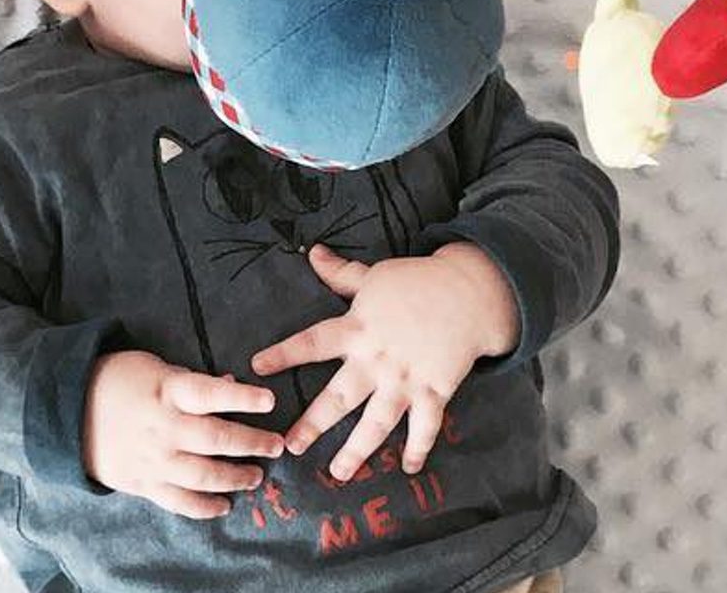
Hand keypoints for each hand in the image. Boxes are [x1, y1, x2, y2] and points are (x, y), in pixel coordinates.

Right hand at [83, 351, 286, 519]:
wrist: (67, 411)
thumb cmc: (117, 380)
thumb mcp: (155, 367)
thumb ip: (193, 381)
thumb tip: (233, 384)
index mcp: (167, 392)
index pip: (211, 394)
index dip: (242, 397)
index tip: (270, 400)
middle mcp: (163, 427)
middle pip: (216, 438)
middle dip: (252, 443)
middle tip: (275, 446)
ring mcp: (154, 459)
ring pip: (203, 475)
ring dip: (235, 477)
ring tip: (255, 476)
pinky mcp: (143, 484)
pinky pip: (179, 502)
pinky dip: (204, 507)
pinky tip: (224, 505)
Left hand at [251, 243, 516, 479]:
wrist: (471, 292)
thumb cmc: (418, 281)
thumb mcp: (374, 275)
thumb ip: (341, 273)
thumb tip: (312, 252)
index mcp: (357, 328)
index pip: (312, 342)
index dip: (284, 354)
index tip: (256, 367)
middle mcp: (377, 359)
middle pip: (339, 396)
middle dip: (313, 423)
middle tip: (290, 447)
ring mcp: (406, 379)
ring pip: (377, 422)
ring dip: (357, 450)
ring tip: (338, 473)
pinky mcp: (435, 390)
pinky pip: (425, 426)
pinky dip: (419, 448)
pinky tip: (410, 469)